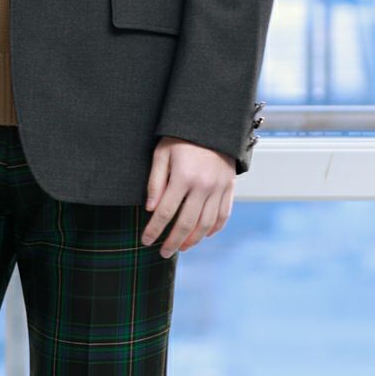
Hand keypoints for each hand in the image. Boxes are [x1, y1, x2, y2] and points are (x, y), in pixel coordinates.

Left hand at [141, 137, 235, 256]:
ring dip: (193, 240)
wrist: (212, 122)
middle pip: (186, 224)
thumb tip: (151, 209)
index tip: (145, 241)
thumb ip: (155, 181)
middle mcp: (203, 186)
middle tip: (163, 253)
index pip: (165, 212)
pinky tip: (203, 235)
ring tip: (182, 247)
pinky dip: (214, 229)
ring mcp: (219, 188)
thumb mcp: (161, 153)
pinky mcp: (229, 187)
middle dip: (172, 242)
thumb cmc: (181, 136)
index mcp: (183, 177)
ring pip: (206, 224)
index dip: (154, 230)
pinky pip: (223, 215)